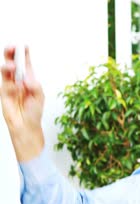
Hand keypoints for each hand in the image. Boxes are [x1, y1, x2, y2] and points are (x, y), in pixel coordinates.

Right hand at [1, 46, 44, 160]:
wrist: (26, 125)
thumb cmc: (34, 111)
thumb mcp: (40, 97)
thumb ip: (35, 86)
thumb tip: (27, 78)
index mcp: (29, 79)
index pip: (26, 64)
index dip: (25, 55)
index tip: (24, 45)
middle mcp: (18, 80)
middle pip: (12, 64)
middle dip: (11, 55)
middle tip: (12, 47)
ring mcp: (10, 86)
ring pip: (6, 72)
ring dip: (8, 67)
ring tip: (12, 66)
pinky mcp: (4, 94)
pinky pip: (6, 86)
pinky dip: (11, 85)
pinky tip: (16, 87)